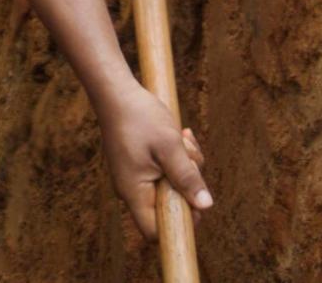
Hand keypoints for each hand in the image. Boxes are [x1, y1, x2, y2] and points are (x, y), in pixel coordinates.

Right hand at [99, 83, 210, 239]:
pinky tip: (180, 135)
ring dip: (185, 165)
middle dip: (187, 184)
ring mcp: (136, 175)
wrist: (115, 89)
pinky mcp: (140, 162)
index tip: (193, 202)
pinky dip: (177, 156)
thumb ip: (187, 176)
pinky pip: (165, 169)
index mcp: (134, 192)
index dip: (178, 224)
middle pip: (168, 206)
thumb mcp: (169, 146)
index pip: (155, 232)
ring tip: (184, 139)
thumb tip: (206, 206)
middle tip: (189, 157)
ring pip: (170, 184)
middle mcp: (133, 189)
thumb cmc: (139, 117)